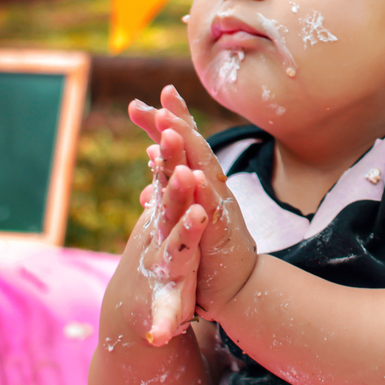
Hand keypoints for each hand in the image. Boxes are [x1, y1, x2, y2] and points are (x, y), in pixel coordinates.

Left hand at [129, 87, 258, 321]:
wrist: (235, 288)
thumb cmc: (209, 252)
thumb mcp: (184, 218)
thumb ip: (167, 196)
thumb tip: (148, 176)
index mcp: (201, 183)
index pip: (185, 144)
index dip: (171, 119)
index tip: (152, 96)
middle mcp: (212, 188)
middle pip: (194, 147)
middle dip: (175, 122)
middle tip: (159, 99)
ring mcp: (217, 206)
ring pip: (203, 170)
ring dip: (187, 146)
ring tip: (167, 125)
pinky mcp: (220, 232)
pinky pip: (211, 208)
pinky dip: (203, 190)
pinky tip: (193, 174)